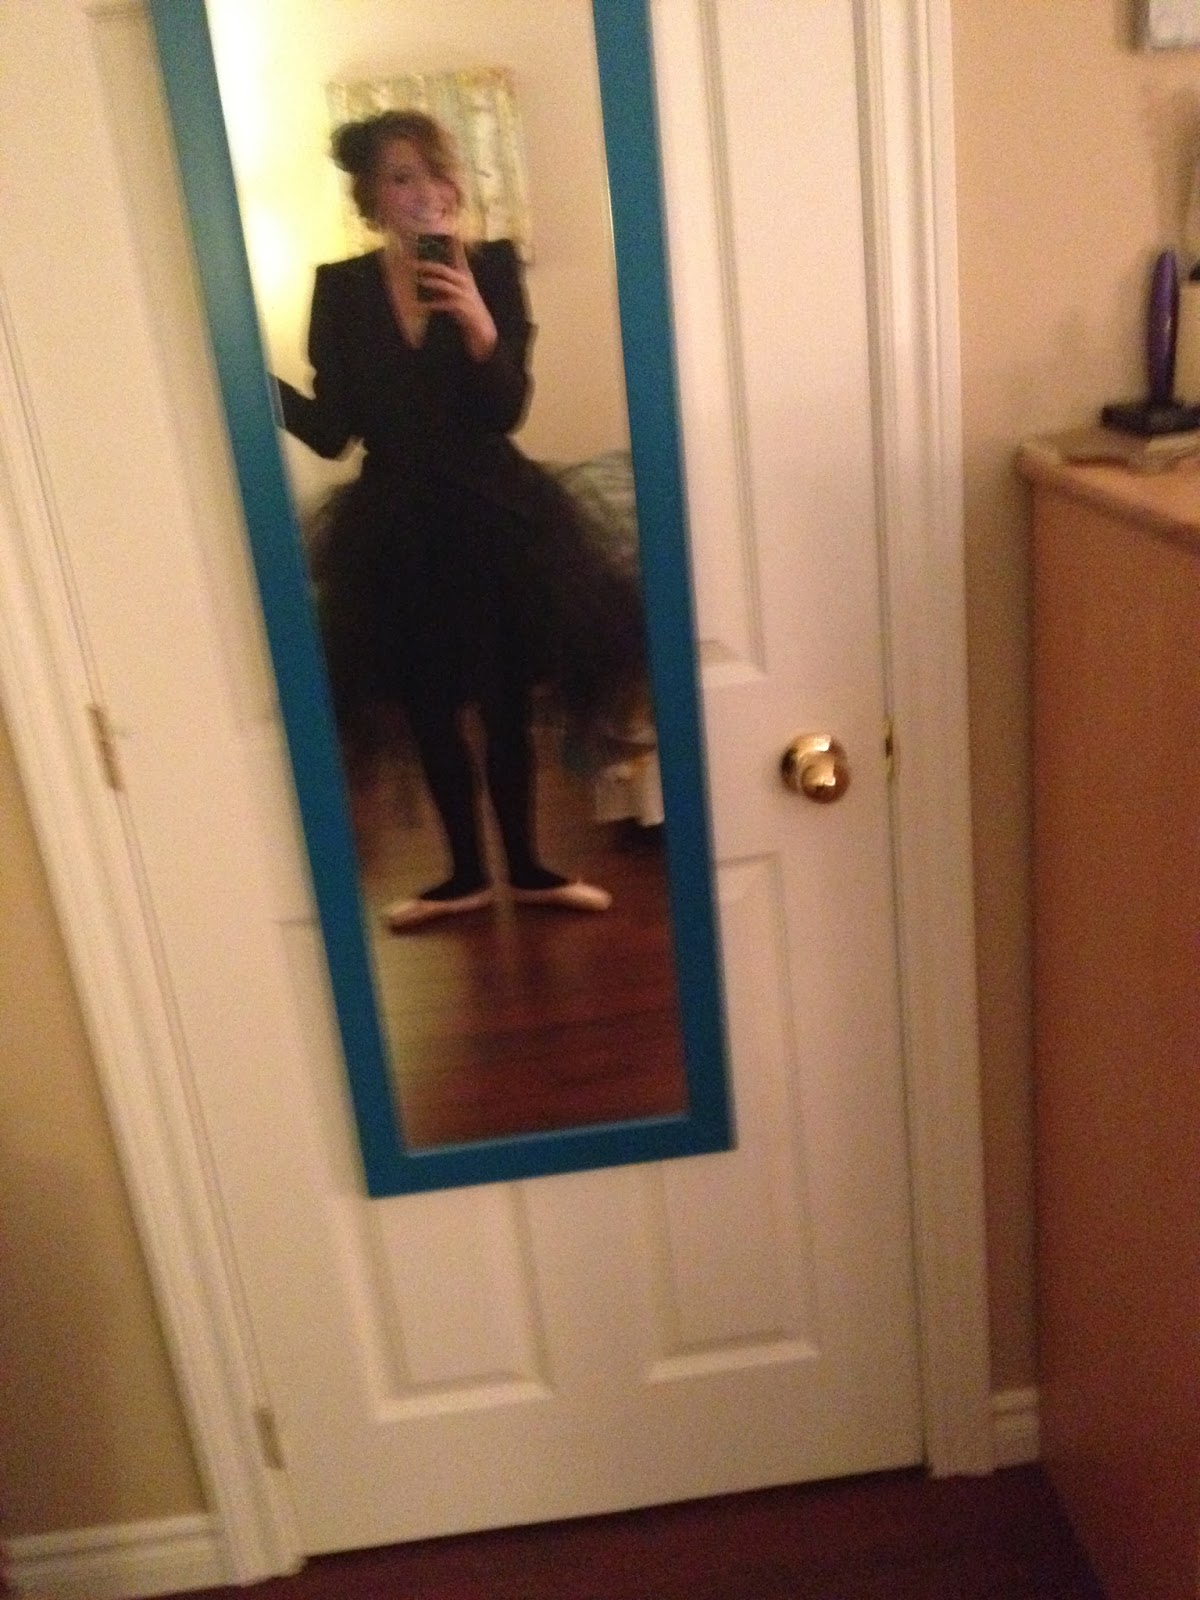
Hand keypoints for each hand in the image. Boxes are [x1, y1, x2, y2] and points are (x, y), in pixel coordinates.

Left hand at [417, 239, 497, 361]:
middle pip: (445, 269)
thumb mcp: (460, 293)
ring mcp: (465, 295)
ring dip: (430, 282)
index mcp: (465, 275)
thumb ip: (448, 282)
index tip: (447, 228)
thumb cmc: (468, 311)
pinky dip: (434, 303)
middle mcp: (466, 282)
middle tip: (413, 263)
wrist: (483, 331)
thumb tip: (428, 275)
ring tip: (418, 281)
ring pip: (445, 284)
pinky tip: (424, 304)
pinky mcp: (463, 308)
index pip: (458, 254)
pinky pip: (445, 303)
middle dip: (428, 265)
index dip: (453, 241)